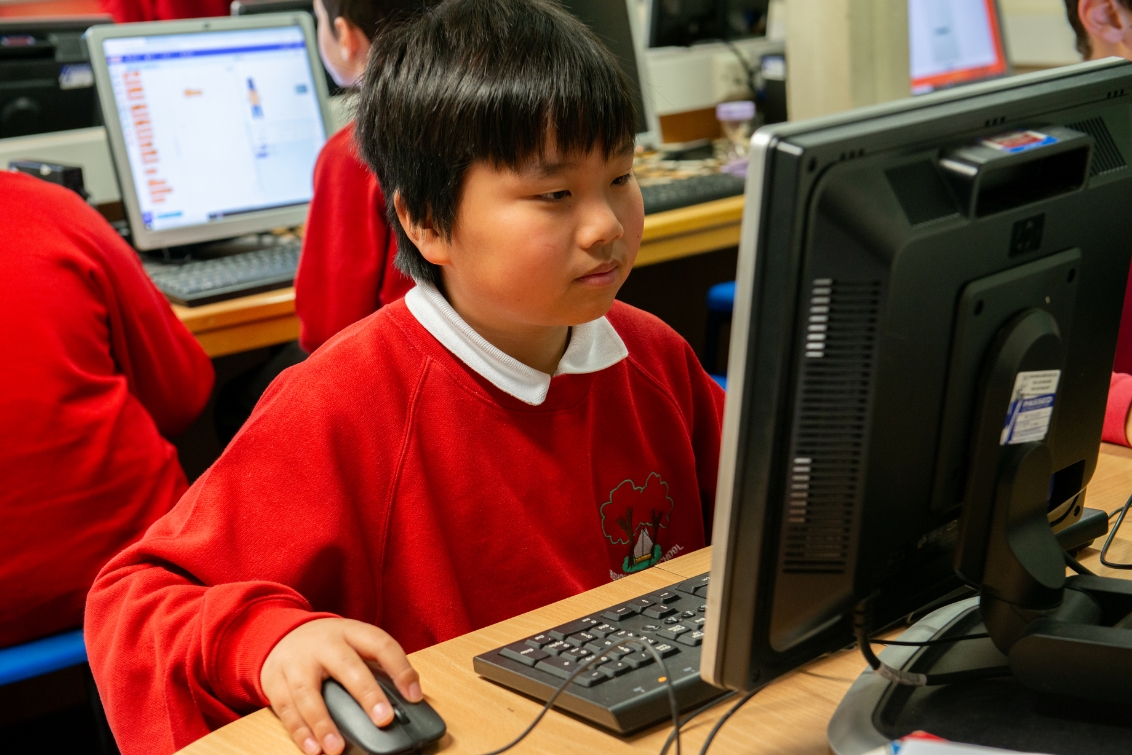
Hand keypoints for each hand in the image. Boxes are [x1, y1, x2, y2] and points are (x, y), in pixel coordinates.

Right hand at [260, 618, 421, 754]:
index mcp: (350, 632)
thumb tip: (407, 699)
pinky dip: (299, 731)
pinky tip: (313, 748)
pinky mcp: (275, 681)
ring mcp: (297, 662)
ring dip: (323, 722)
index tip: (414, 695)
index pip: (380, 644)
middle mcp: (324, 644)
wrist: (281, 634)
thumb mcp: (353, 643)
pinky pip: (287, 709)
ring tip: (337, 748)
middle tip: (383, 719)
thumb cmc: (327, 645)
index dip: (400, 669)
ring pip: (309, 692)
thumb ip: (375, 666)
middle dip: (366, 694)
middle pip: (347, 666)